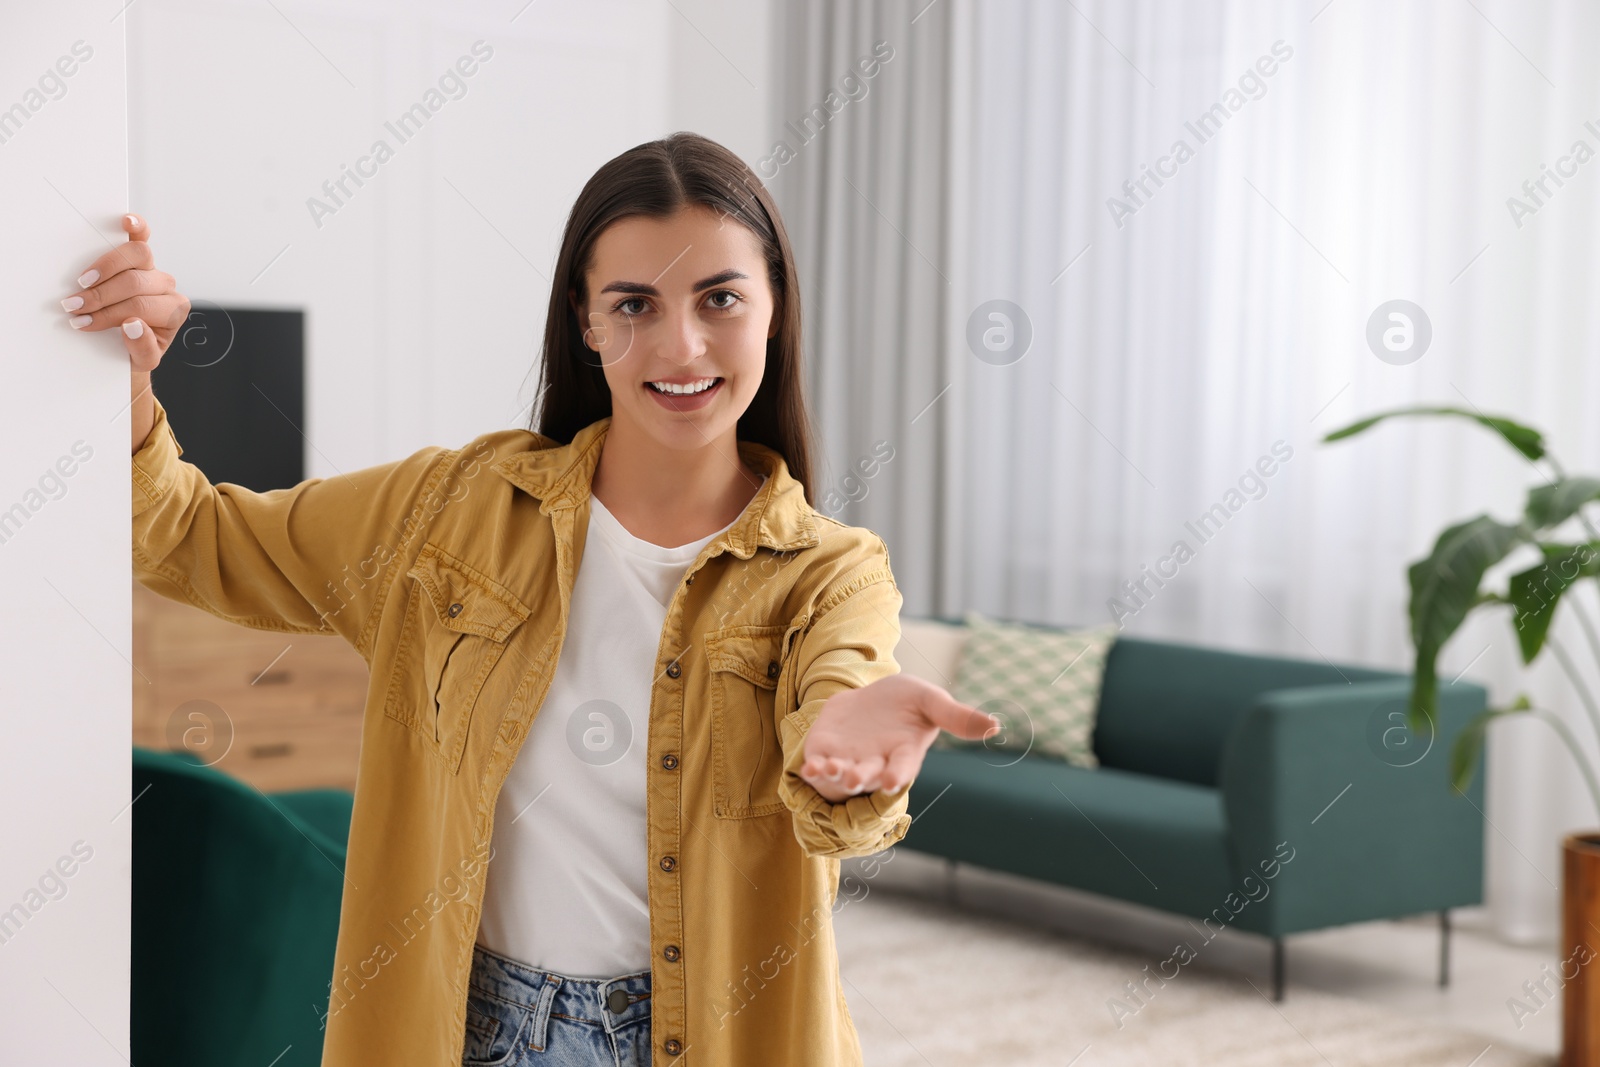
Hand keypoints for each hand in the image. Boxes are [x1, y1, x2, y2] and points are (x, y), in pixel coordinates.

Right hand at [65, 214, 192, 452]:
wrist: (135, 345)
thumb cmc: (137, 349)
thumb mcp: (143, 361)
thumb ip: (142, 348)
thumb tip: (132, 325)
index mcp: (173, 311)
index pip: (139, 308)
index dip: (108, 314)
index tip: (82, 322)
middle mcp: (167, 288)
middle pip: (134, 283)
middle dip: (100, 296)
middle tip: (74, 306)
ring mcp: (155, 270)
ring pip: (137, 257)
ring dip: (105, 267)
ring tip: (82, 282)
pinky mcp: (141, 258)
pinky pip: (142, 237)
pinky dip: (136, 227)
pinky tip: (126, 220)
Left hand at [798, 674, 999, 802]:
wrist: (869, 696)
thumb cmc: (905, 702)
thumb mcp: (930, 700)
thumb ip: (957, 716)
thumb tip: (997, 726)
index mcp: (904, 754)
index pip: (902, 768)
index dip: (898, 775)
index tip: (894, 781)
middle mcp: (876, 764)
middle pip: (869, 777)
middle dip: (862, 777)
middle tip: (856, 777)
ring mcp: (850, 761)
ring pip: (842, 777)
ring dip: (836, 776)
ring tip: (831, 769)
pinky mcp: (826, 752)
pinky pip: (819, 767)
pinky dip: (815, 770)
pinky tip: (810, 766)